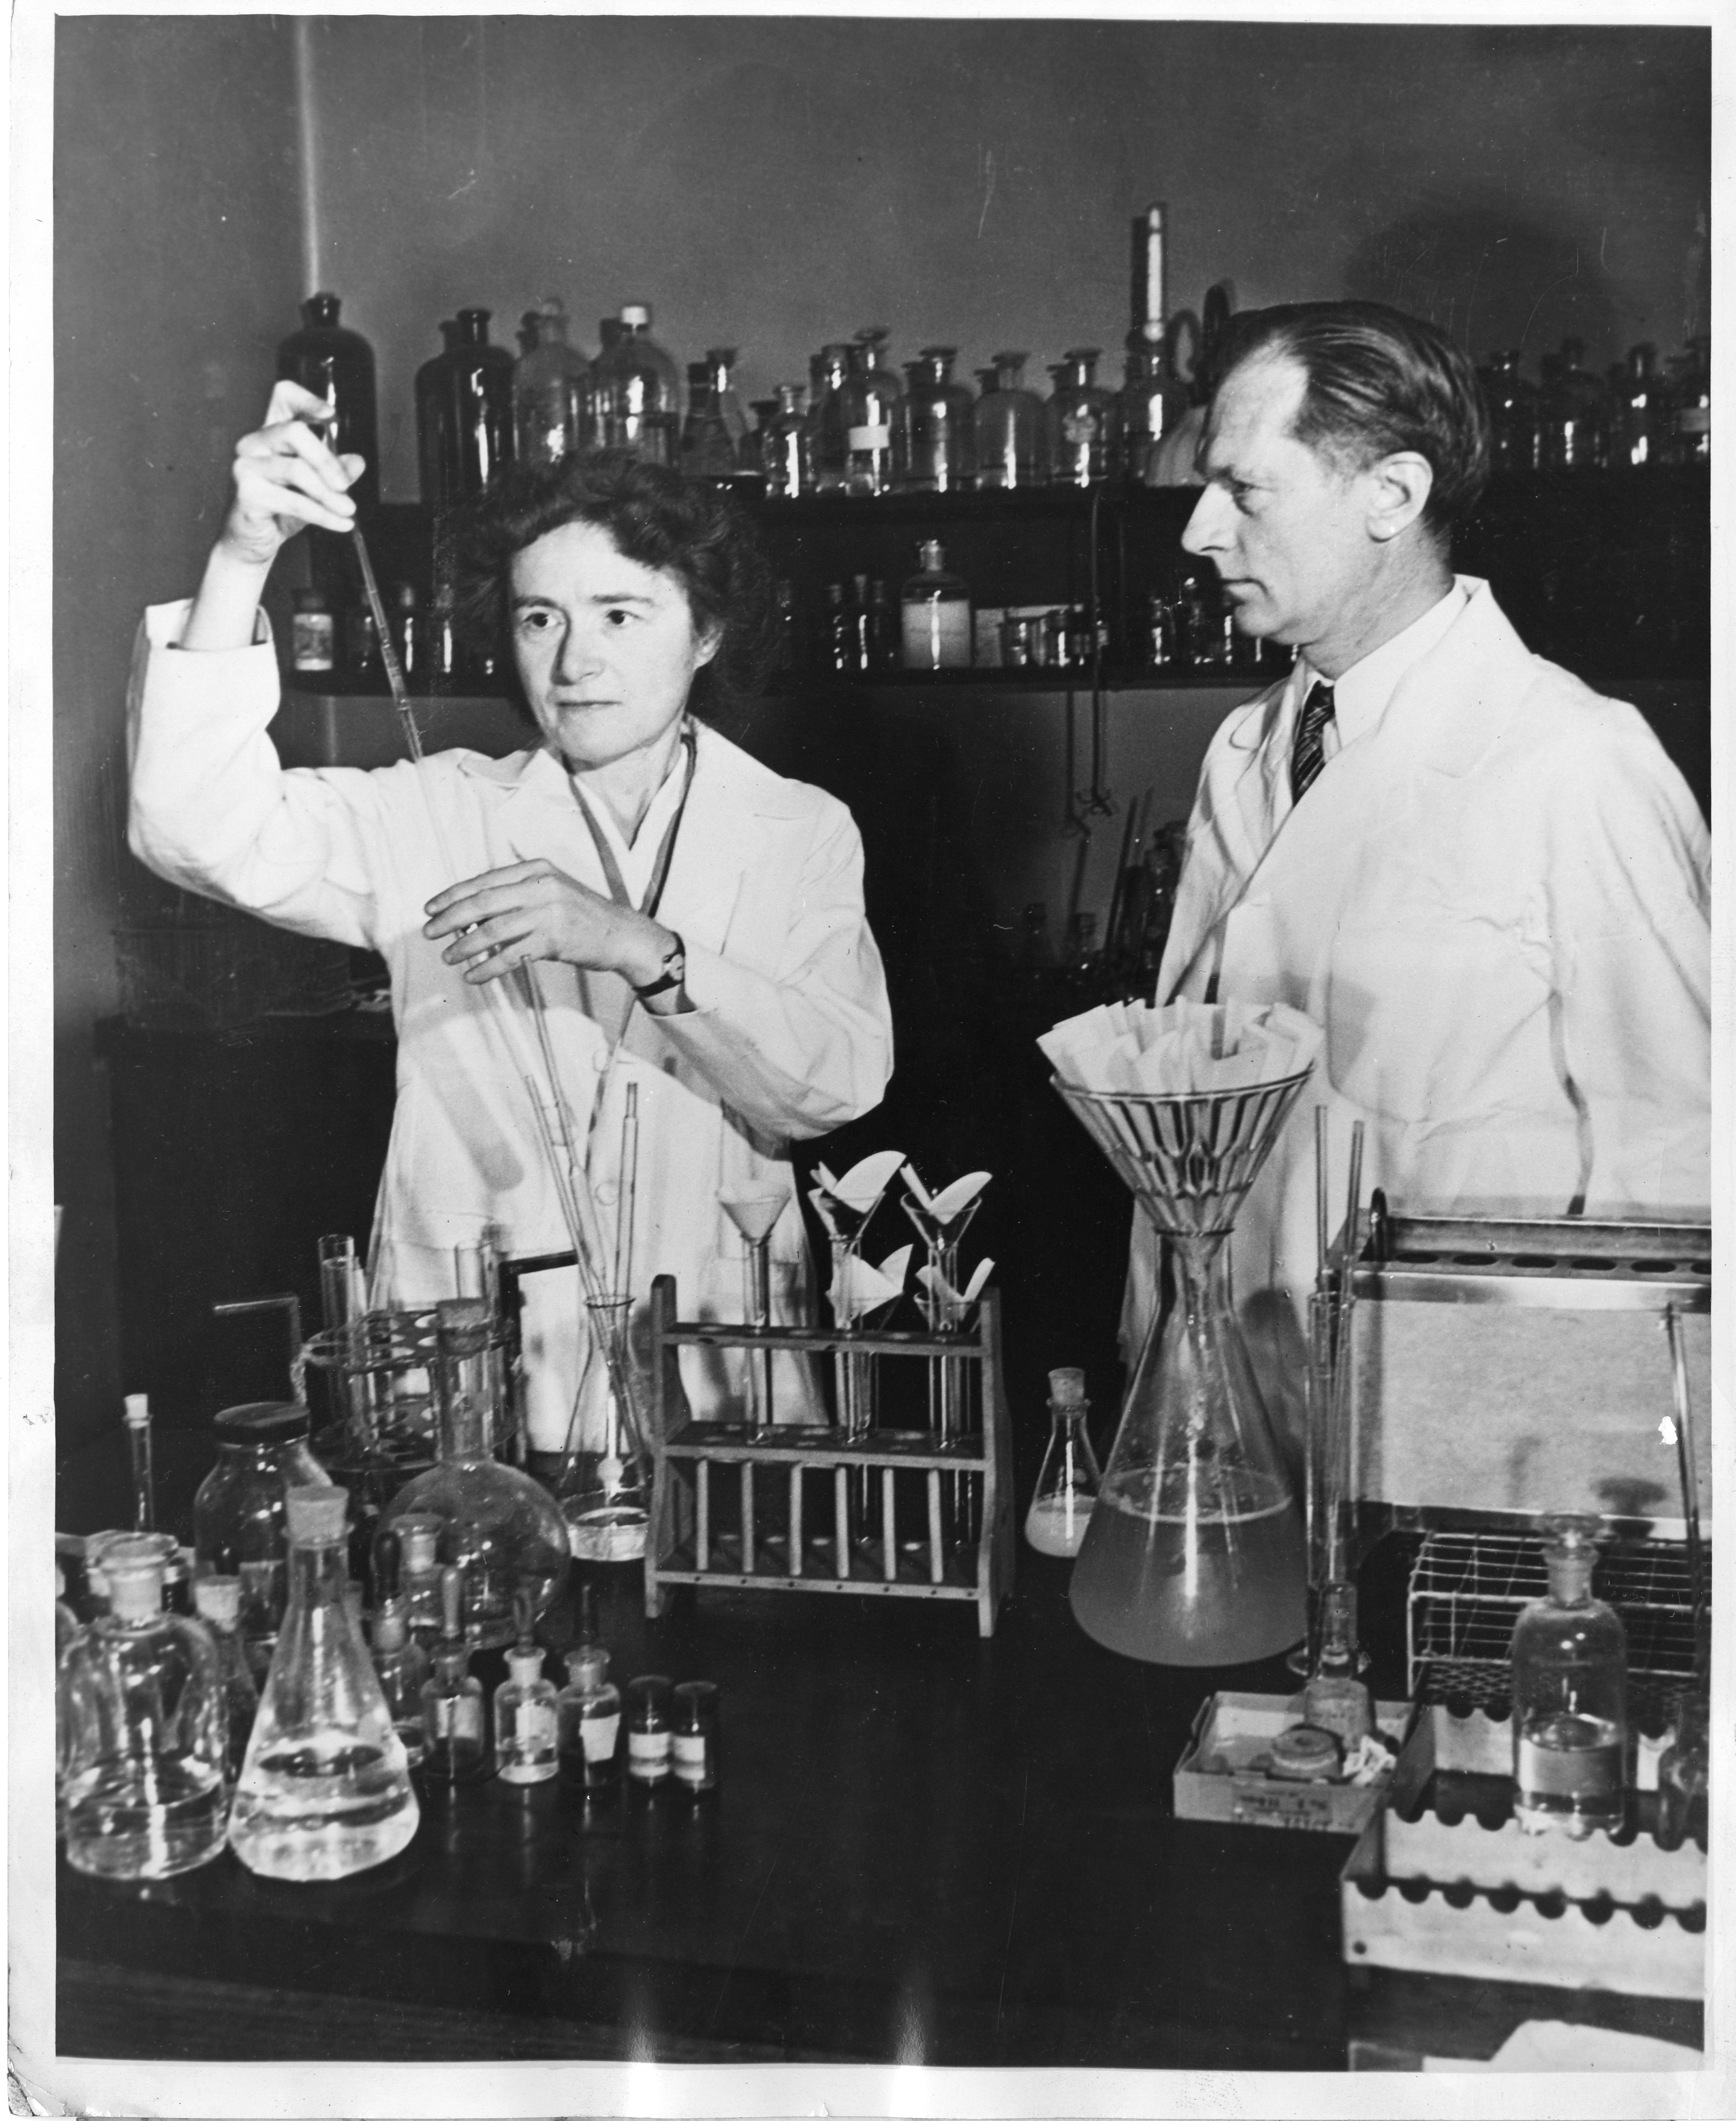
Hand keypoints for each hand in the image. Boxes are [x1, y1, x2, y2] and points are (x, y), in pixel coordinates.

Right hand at [217, 380, 364, 569]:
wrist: (252, 543)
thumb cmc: (279, 512)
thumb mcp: (316, 490)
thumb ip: (335, 472)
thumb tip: (356, 461)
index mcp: (270, 434)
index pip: (282, 397)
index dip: (307, 399)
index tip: (330, 415)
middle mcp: (253, 442)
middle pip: (295, 431)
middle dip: (327, 460)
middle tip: (345, 485)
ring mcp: (245, 465)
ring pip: (297, 469)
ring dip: (329, 494)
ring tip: (347, 510)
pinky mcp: (246, 491)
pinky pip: (294, 500)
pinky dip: (322, 514)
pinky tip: (341, 524)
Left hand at [423, 860, 672, 986]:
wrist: (622, 934)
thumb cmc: (583, 915)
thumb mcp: (551, 891)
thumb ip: (517, 895)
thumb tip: (472, 912)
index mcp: (536, 869)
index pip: (484, 880)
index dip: (453, 895)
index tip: (431, 907)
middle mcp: (541, 886)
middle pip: (483, 902)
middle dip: (450, 918)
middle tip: (430, 932)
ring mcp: (548, 912)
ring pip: (493, 929)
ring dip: (464, 946)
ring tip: (448, 956)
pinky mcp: (553, 940)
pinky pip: (510, 955)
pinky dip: (487, 967)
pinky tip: (474, 974)